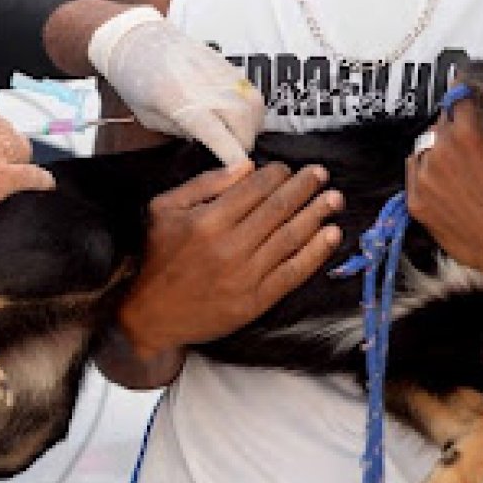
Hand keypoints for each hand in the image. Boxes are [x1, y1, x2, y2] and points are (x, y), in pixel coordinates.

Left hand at [89, 7, 264, 166]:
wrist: (138, 38)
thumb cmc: (137, 81)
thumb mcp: (149, 118)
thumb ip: (181, 131)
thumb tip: (209, 142)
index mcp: (177, 100)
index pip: (215, 133)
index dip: (231, 154)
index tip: (240, 170)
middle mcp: (203, 85)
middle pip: (242, 120)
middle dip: (244, 144)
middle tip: (236, 157)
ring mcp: (218, 71)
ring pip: (253, 105)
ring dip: (252, 127)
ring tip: (240, 138)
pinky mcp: (226, 63)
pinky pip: (251, 90)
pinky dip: (251, 109)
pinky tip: (240, 119)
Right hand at [120, 163, 343, 359]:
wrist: (148, 315)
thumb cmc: (156, 258)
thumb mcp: (164, 209)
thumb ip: (204, 184)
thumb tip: (246, 167)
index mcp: (206, 220)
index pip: (254, 188)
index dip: (277, 174)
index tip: (288, 168)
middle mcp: (228, 246)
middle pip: (278, 209)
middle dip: (304, 188)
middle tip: (321, 175)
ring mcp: (244, 276)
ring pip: (290, 238)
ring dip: (316, 214)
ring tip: (334, 199)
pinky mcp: (254, 301)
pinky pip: (293, 272)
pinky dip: (315, 252)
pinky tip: (330, 235)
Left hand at [405, 102, 482, 304]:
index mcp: (468, 136)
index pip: (456, 99)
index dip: (462, 93)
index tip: (462, 87)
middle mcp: (440, 154)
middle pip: (439, 125)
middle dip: (454, 125)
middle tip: (468, 132)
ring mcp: (425, 181)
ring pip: (424, 150)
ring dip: (438, 149)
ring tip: (457, 160)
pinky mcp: (417, 205)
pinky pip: (415, 175)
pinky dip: (427, 173)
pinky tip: (445, 179)